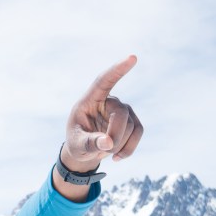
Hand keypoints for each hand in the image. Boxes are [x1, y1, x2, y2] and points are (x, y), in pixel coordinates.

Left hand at [60, 55, 142, 173]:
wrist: (84, 151)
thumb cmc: (77, 143)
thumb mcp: (77, 145)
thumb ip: (89, 143)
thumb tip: (108, 143)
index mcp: (90, 99)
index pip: (104, 80)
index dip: (118, 70)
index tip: (132, 58)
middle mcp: (109, 101)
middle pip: (120, 114)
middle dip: (115, 136)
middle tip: (105, 151)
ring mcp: (123, 110)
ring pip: (130, 126)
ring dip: (119, 145)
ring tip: (105, 153)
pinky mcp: (132, 121)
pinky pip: (138, 132)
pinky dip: (129, 149)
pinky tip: (117, 158)